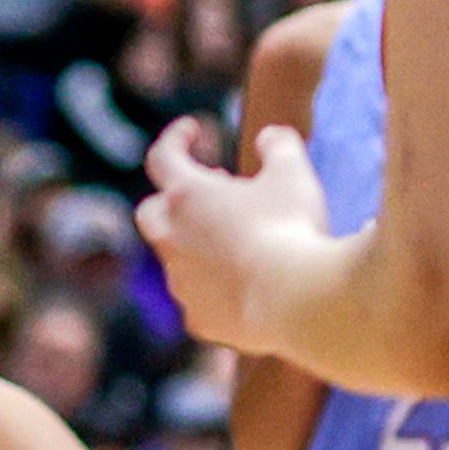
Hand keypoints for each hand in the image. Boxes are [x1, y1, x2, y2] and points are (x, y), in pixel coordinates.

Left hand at [136, 118, 331, 355]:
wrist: (296, 302)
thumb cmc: (292, 228)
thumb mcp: (292, 172)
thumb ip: (278, 145)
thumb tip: (269, 138)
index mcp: (187, 196)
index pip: (163, 157)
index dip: (176, 139)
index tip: (192, 130)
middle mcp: (171, 241)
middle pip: (151, 211)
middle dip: (174, 197)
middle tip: (213, 188)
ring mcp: (181, 285)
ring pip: (175, 258)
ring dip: (198, 242)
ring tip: (238, 235)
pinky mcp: (198, 319)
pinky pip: (198, 297)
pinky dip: (214, 285)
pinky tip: (245, 282)